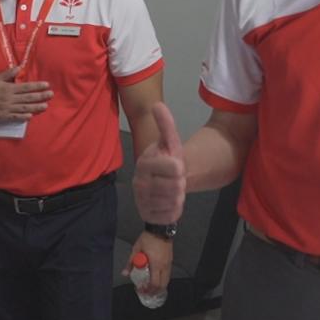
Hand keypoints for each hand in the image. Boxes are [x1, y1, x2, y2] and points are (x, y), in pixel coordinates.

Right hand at [0, 67, 51, 123]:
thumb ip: (8, 74)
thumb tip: (19, 67)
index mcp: (8, 88)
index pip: (26, 87)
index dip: (37, 86)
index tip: (46, 85)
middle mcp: (9, 98)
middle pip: (28, 97)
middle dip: (40, 96)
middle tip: (51, 94)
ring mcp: (7, 108)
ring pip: (24, 108)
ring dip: (35, 107)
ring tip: (45, 106)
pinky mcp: (4, 117)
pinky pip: (15, 117)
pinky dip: (23, 117)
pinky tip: (31, 116)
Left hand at [121, 232, 172, 293]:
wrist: (160, 228)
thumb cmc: (148, 238)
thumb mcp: (136, 249)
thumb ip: (130, 262)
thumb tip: (125, 273)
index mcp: (156, 264)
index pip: (154, 283)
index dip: (148, 290)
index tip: (141, 290)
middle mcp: (164, 266)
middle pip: (162, 285)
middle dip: (154, 291)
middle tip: (146, 292)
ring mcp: (169, 263)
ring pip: (166, 281)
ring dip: (159, 286)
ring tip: (150, 287)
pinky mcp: (170, 260)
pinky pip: (168, 274)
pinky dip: (163, 280)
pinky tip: (156, 278)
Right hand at [133, 102, 185, 223]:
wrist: (159, 185)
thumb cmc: (166, 162)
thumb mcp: (169, 143)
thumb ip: (166, 125)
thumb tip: (157, 104)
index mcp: (144, 163)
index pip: (174, 167)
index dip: (180, 168)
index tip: (176, 165)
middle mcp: (139, 182)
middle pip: (176, 186)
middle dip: (180, 183)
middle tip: (175, 179)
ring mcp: (141, 200)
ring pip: (173, 201)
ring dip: (178, 196)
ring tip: (172, 189)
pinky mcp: (147, 215)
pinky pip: (170, 214)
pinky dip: (174, 209)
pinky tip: (169, 202)